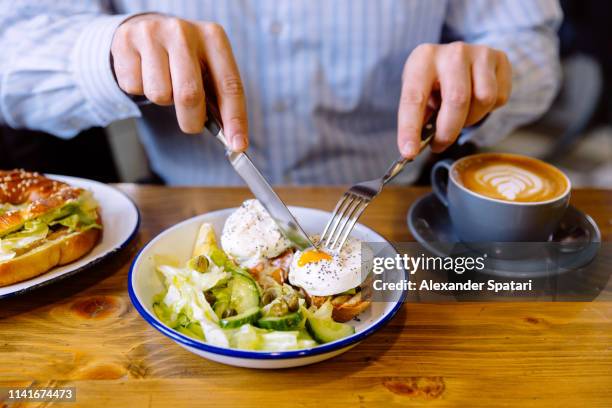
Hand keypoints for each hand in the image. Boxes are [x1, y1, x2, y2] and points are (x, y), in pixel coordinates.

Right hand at [111, 14, 247, 150]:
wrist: (146, 27)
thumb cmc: (185, 57)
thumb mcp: (207, 67)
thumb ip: (219, 97)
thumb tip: (233, 138)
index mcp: (213, 37)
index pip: (229, 85)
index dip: (234, 119)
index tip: (237, 145)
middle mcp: (183, 32)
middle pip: (189, 95)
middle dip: (192, 121)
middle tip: (192, 124)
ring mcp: (152, 34)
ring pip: (159, 94)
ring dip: (163, 100)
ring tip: (166, 84)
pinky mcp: (125, 41)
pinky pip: (134, 87)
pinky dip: (141, 90)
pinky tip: (145, 73)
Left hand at [397, 42, 511, 157]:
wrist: (458, 57)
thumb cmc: (434, 80)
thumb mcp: (419, 92)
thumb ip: (418, 117)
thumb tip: (413, 148)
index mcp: (424, 58)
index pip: (414, 98)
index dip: (410, 128)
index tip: (408, 152)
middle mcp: (453, 52)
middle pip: (457, 100)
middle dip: (448, 131)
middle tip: (439, 145)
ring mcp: (480, 53)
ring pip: (484, 99)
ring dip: (471, 119)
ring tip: (460, 116)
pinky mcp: (501, 59)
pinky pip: (500, 97)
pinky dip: (488, 110)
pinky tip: (476, 102)